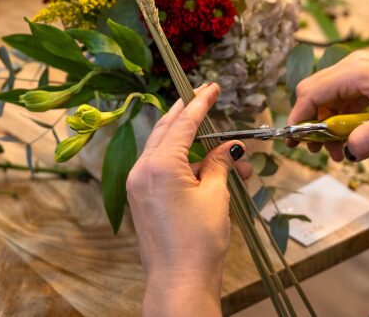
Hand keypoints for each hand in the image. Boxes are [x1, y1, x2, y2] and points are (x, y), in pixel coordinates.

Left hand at [127, 83, 252, 316]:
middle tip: (206, 100)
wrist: (179, 281)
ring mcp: (138, 185)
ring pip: (165, 150)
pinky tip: (209, 171)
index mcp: (158, 165)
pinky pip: (160, 169)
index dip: (200, 102)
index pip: (182, 123)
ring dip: (193, 147)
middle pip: (166, 130)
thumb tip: (228, 149)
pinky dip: (183, 164)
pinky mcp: (140, 199)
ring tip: (231, 160)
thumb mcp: (215, 196)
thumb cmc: (198, 241)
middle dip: (189, 117)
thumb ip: (218, 165)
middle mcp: (141, 170)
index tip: (212, 86)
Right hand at [288, 51, 368, 160]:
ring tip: (340, 152)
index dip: (298, 118)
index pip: (311, 93)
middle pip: (316, 94)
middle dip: (312, 124)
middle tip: (319, 151)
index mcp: (356, 72)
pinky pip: (346, 100)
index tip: (294, 142)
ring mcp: (363, 72)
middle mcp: (354, 67)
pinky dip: (344, 120)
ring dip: (329, 125)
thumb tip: (347, 153)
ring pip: (331, 99)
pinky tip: (356, 138)